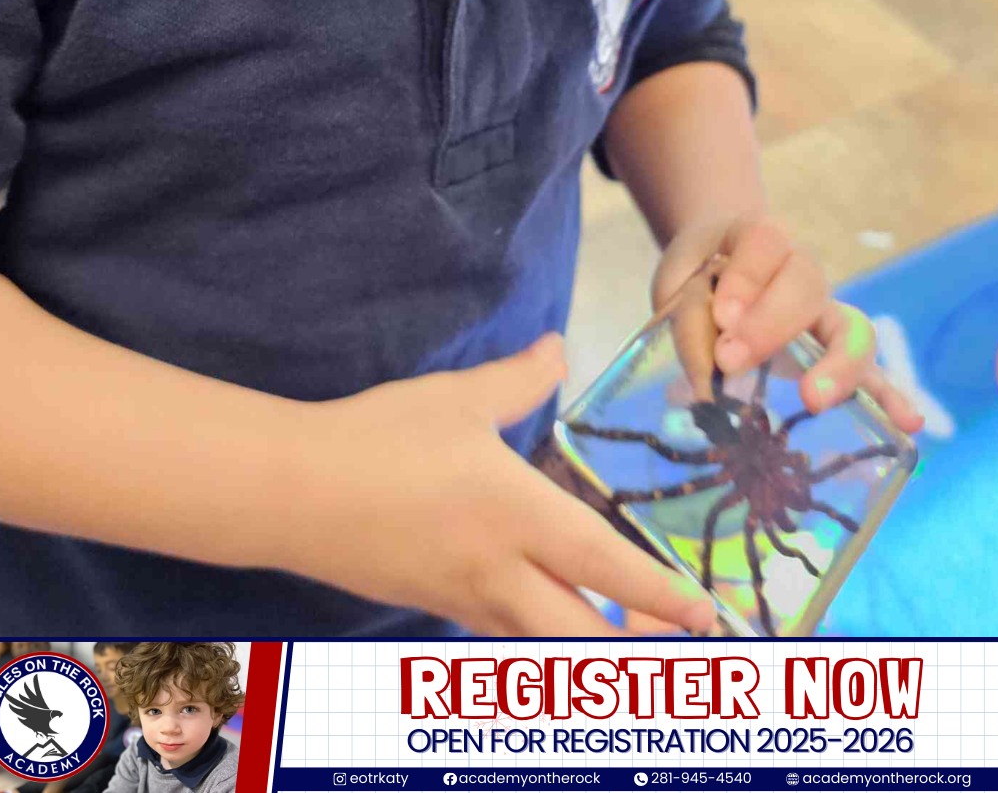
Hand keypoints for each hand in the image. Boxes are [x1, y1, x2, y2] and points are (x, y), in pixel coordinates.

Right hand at [281, 335, 717, 635]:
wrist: (290, 493)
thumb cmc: (377, 438)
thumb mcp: (455, 397)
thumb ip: (519, 377)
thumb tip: (558, 347)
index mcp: (516, 515)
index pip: (607, 567)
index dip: (662, 595)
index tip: (707, 614)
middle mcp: (498, 571)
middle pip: (583, 635)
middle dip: (640, 648)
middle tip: (685, 645)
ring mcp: (461, 599)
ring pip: (542, 646)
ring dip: (589, 650)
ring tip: (625, 641)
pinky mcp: (429, 606)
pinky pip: (497, 635)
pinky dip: (533, 639)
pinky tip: (538, 620)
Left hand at [653, 217, 922, 432]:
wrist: (711, 270)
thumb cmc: (695, 279)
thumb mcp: (677, 287)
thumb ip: (689, 319)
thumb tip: (708, 379)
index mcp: (758, 240)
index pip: (765, 242)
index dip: (747, 277)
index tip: (721, 314)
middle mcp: (799, 271)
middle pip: (806, 285)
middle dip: (770, 326)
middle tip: (730, 359)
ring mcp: (824, 314)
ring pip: (850, 328)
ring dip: (836, 365)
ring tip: (813, 398)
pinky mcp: (836, 355)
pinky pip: (872, 373)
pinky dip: (891, 397)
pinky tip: (909, 425)